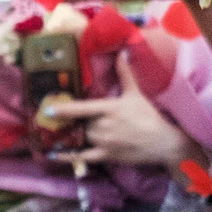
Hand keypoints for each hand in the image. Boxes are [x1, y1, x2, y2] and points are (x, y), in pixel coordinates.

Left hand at [44, 86, 198, 167]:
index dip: (64, 109)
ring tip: (50, 133)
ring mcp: (105, 143)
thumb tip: (122, 53)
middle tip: (53, 120)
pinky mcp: (107, 156)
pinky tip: (53, 154)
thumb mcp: (135, 94)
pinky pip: (83, 157)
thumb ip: (124, 74)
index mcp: (110, 109)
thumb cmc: (148, 116)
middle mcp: (105, 126)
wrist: (163, 142)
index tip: (49, 108)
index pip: (83, 108)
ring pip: (80, 138)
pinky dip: (68, 156)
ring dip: (68, 135)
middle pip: (79, 123)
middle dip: (69, 122)